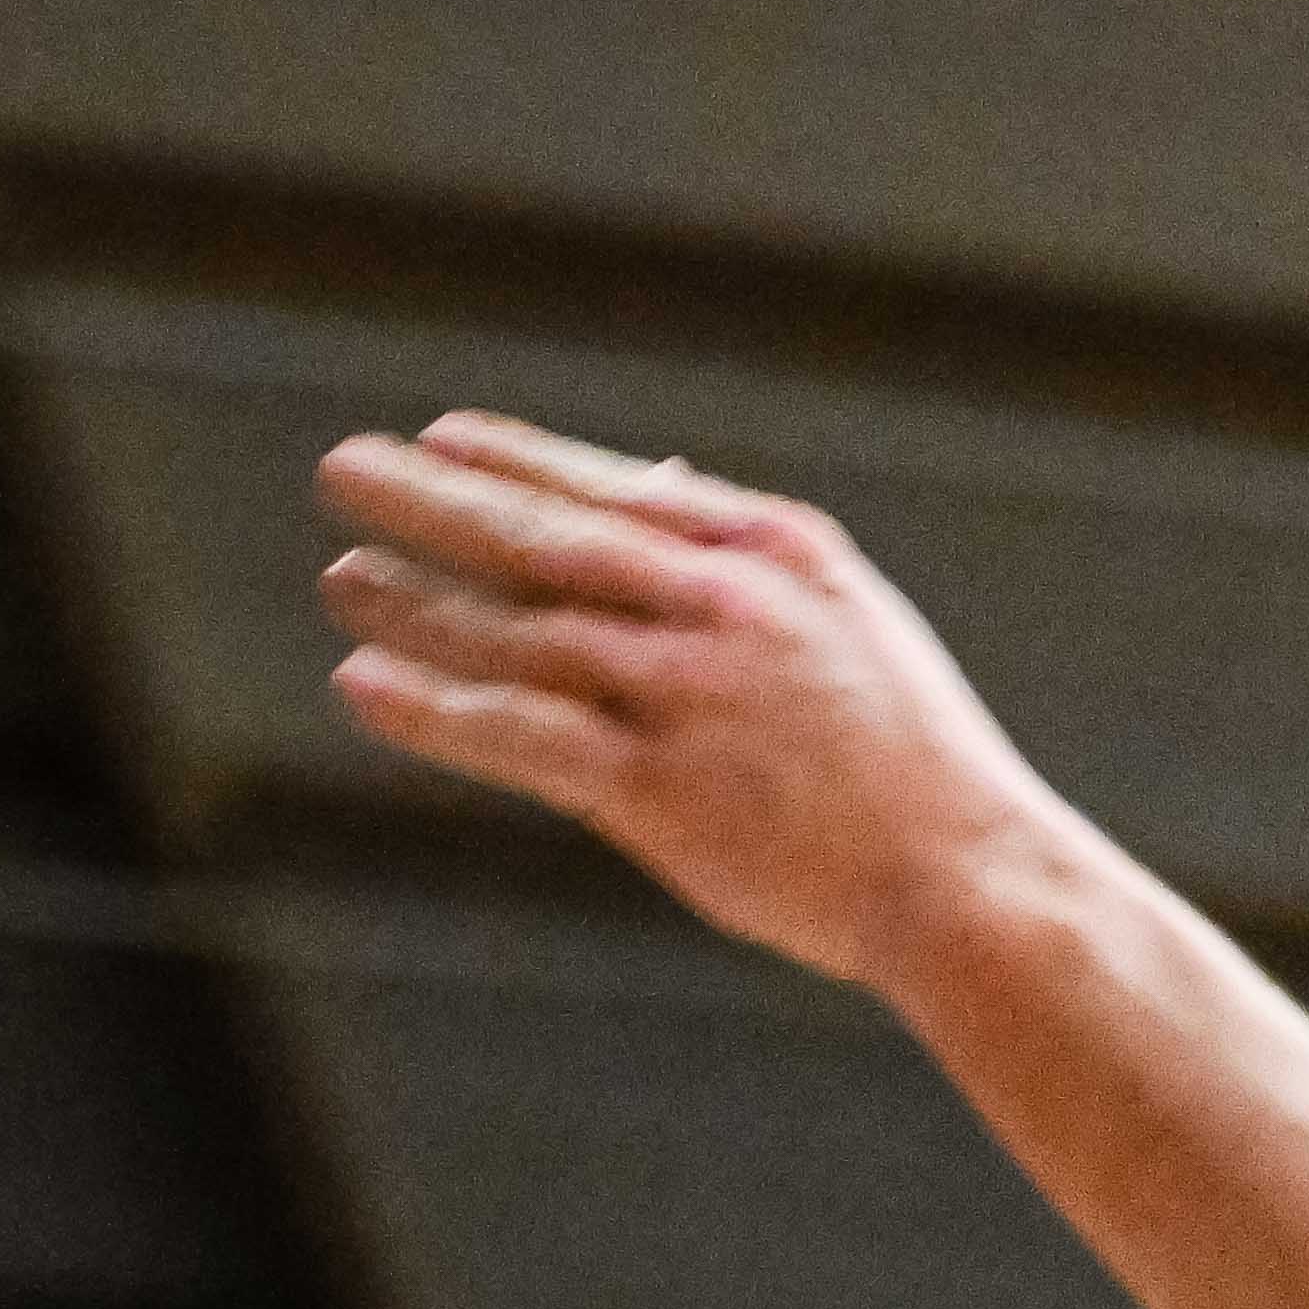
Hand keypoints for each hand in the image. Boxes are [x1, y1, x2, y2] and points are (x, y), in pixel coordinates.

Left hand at [316, 415, 1094, 995]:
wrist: (965, 872)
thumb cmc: (908, 753)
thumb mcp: (848, 617)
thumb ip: (743, 559)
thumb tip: (654, 479)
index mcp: (778, 554)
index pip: (618, 490)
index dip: (519, 459)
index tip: (440, 437)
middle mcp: (726, 608)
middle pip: (548, 541)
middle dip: (433, 501)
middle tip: (343, 468)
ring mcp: (689, 696)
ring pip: (520, 633)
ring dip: (416, 604)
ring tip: (343, 581)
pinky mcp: (659, 791)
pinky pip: (520, 737)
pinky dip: (435, 709)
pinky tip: (365, 685)